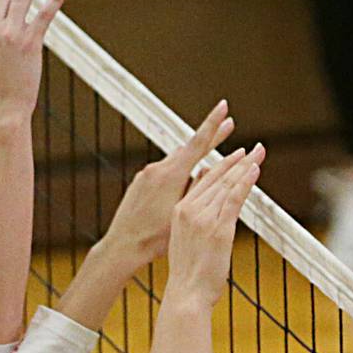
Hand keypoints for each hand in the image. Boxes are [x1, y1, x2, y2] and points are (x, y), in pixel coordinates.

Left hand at [100, 101, 236, 265]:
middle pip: (189, 149)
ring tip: (207, 170)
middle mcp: (158, 169)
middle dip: (209, 141)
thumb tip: (206, 172)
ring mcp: (146, 174)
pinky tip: (178, 190)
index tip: (224, 107)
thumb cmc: (154, 237)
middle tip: (229, 125)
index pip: (198, 143)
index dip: (214, 125)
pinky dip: (176, 176)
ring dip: (192, 163)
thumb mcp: (183, 212)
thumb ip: (195, 189)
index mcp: (171, 175)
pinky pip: (163, 173)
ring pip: (176, 163)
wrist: (123, 245)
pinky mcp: (140, 182)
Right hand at [163, 142, 264, 309]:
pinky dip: (245, 182)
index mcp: (179, 211)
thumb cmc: (188, 275)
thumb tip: (210, 211)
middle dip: (237, 160)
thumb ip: (195, 223)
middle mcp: (189, 210)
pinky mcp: (218, 229)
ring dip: (245, 166)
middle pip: (216, 178)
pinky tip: (254, 170)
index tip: (235, 155)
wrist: (186, 294)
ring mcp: (203, 218)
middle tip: (254, 148)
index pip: (202, 181)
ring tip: (259, 153)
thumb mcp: (186, 242)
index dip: (221, 165)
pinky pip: (234, 199)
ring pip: (227, 185)